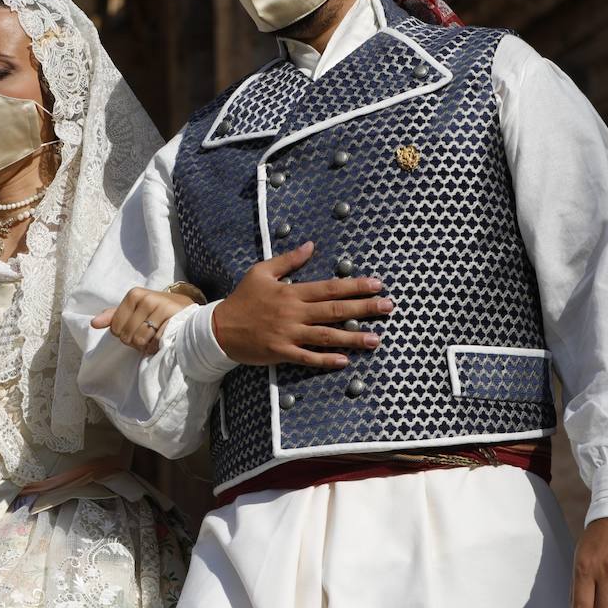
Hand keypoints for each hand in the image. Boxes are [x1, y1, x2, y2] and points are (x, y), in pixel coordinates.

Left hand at [91, 288, 196, 355]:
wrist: (186, 309)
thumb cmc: (156, 311)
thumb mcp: (134, 309)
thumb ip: (114, 316)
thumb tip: (94, 323)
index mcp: (134, 295)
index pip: (116, 328)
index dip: (124, 334)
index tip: (136, 329)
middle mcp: (147, 299)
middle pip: (128, 336)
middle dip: (136, 341)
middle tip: (147, 334)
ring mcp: (161, 308)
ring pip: (140, 341)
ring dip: (146, 346)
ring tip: (154, 337)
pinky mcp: (174, 320)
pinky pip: (156, 343)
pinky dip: (157, 347)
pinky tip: (163, 340)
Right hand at [210, 241, 392, 366]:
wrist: (219, 328)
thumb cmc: (243, 299)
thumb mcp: (261, 272)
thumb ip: (288, 261)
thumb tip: (310, 246)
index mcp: (291, 292)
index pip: (329, 288)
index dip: (355, 286)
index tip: (377, 285)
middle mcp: (293, 313)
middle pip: (335, 311)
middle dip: (364, 308)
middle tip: (388, 307)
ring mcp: (288, 334)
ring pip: (326, 336)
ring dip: (353, 338)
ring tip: (376, 339)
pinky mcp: (282, 352)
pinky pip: (308, 357)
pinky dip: (326, 360)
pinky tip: (345, 361)